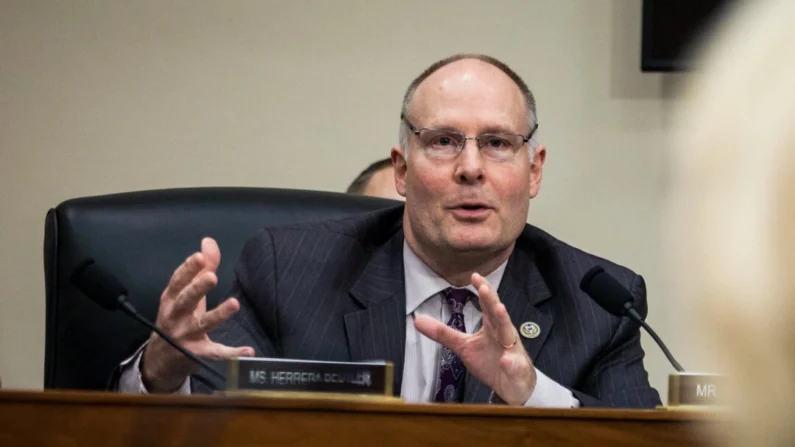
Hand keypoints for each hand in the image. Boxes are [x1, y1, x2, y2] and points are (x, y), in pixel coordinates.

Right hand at [141, 237, 254, 391]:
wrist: (160, 359)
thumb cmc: (177, 318)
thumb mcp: (185, 293)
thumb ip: (201, 268)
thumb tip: (208, 241)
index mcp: (171, 299)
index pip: (178, 281)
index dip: (188, 269)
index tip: (199, 256)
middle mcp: (175, 316)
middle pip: (186, 301)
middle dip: (197, 288)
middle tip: (212, 276)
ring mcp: (185, 336)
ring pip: (202, 324)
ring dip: (218, 315)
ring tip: (234, 304)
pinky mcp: (197, 354)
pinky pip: (215, 353)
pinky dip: (231, 353)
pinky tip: (248, 350)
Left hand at [414, 273, 535, 405]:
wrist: (513, 385)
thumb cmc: (491, 361)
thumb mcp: (463, 346)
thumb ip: (443, 333)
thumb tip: (417, 320)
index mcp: (491, 326)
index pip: (487, 304)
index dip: (482, 290)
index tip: (474, 275)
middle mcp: (503, 333)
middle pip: (497, 313)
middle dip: (492, 300)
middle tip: (484, 286)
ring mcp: (512, 350)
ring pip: (508, 333)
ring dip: (504, 321)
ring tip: (499, 308)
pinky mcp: (517, 368)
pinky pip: (514, 365)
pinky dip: (510, 362)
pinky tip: (506, 360)